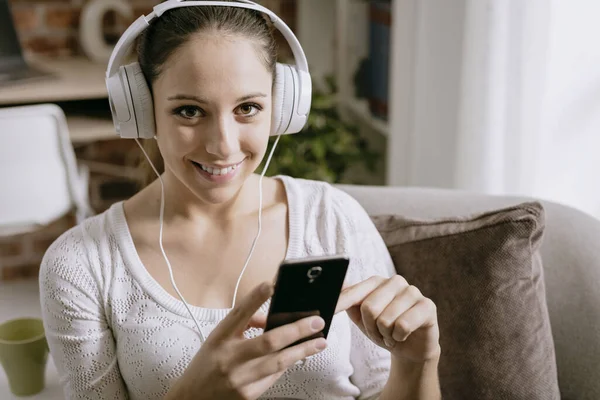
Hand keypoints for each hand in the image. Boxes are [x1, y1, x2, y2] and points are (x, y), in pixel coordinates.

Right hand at [167, 282, 327, 399]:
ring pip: (278, 362)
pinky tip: (300, 355)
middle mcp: (228, 357)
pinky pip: (274, 376)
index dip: (256, 298)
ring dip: (303, 350)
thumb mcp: (219, 337)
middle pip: (268, 341)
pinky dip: (288, 364)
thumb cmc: (209, 361)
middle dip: (296, 330)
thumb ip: (244, 324)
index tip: (272, 284)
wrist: (192, 398)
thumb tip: (275, 318)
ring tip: (320, 341)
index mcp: (219, 337)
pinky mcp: (248, 395)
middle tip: (316, 321)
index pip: (239, 313)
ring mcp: (239, 378)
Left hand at [335, 275, 439, 363]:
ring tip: (391, 334)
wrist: (411, 347)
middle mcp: (394, 281)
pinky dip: (399, 337)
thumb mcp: (360, 317)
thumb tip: (336, 283)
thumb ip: (347, 300)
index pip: (353, 292)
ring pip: (386, 320)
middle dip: (371, 328)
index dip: (340, 303)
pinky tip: (404, 335)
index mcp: (375, 282)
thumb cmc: (383, 330)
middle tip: (379, 333)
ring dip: (385, 335)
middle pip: (369, 308)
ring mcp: (412, 291)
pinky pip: (403, 326)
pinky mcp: (427, 305)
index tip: (326, 311)